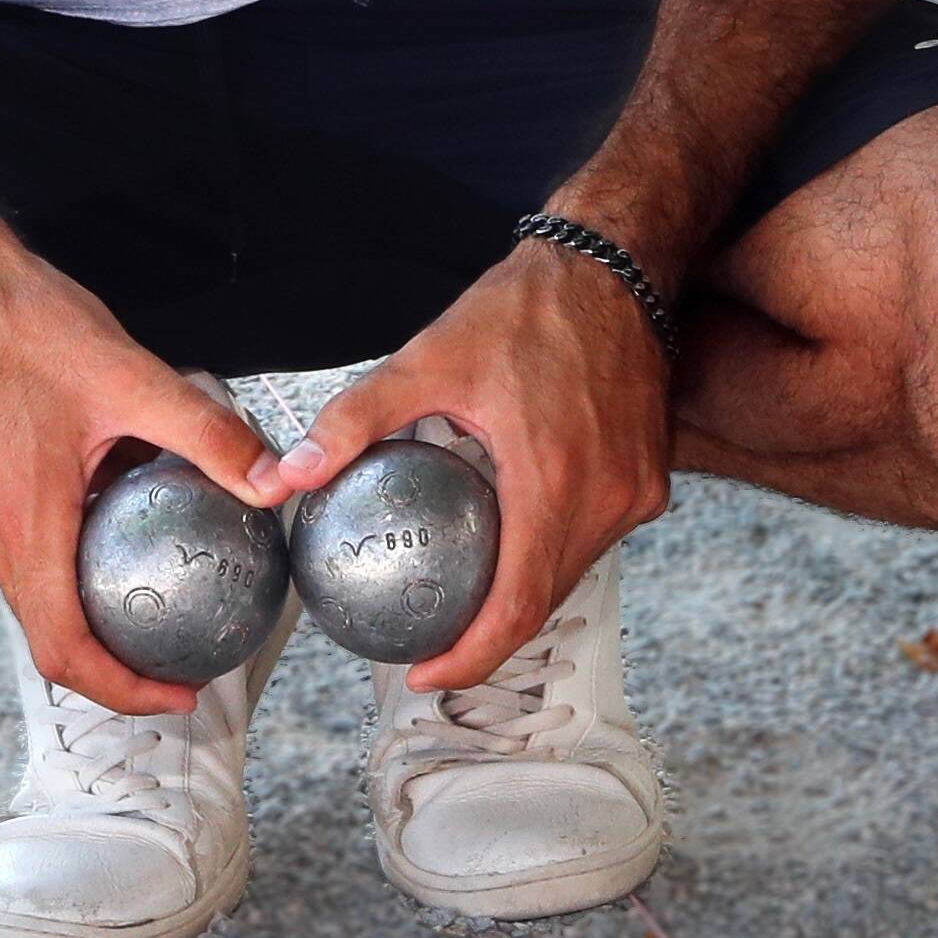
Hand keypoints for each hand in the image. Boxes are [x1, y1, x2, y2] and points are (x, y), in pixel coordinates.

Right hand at [0, 238, 277, 717]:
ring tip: (160, 614)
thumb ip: (207, 436)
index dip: (123, 690)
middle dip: (116, 670)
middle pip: (50, 641)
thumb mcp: (134, 378)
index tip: (181, 694)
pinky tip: (124, 545)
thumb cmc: (35, 330)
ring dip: (92, 626)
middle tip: (183, 667)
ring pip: (37, 603)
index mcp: (24, 528)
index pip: (64, 650)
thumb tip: (274, 481)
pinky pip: (29, 563)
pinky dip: (74, 581)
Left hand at [254, 239, 671, 693]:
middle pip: (546, 598)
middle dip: (489, 634)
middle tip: (433, 641)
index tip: (424, 673)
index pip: (517, 606)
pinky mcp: (651, 478)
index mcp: (553, 481)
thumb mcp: (428, 359)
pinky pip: (596, 537)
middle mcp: (606, 499)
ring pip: (574, 571)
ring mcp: (636, 491)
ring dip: (523, 592)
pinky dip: (554, 550)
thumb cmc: (525, 310)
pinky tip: (512, 540)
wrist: (613, 265)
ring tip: (466, 600)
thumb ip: (355, 421)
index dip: (472, 655)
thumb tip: (287, 474)